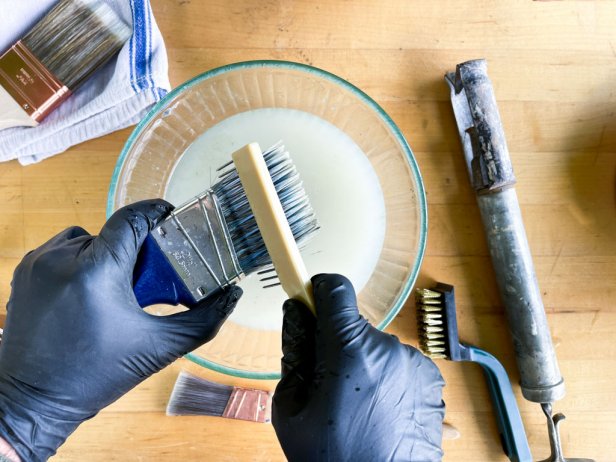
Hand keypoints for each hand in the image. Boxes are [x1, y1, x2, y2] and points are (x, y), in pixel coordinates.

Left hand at [0, 200, 241, 461]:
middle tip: (149, 274)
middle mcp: (63, 258)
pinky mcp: (24, 272)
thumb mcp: (159, 349)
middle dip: (135, 247)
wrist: (35, 401)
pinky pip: (62, 250)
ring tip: (115, 286)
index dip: (156, 213)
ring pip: (86, 239)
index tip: (172, 219)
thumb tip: (233, 294)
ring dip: (106, 254)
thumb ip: (203, 320)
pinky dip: (80, 262)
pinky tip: (88, 292)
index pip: (131, 219)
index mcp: (97, 271)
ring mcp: (39, 263)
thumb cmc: (96, 375)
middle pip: (112, 232)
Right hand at [272, 274, 444, 461]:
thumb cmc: (333, 457)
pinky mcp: (431, 379)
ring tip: (356, 405)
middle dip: (337, 344)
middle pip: (353, 325)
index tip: (310, 298)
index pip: (335, 289)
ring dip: (363, 363)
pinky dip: (386, 378)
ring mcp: (415, 364)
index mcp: (351, 351)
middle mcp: (389, 349)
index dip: (318, 291)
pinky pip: (398, 364)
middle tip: (328, 383)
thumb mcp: (292, 407)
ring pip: (375, 346)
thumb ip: (294, 350)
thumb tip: (297, 311)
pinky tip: (378, 409)